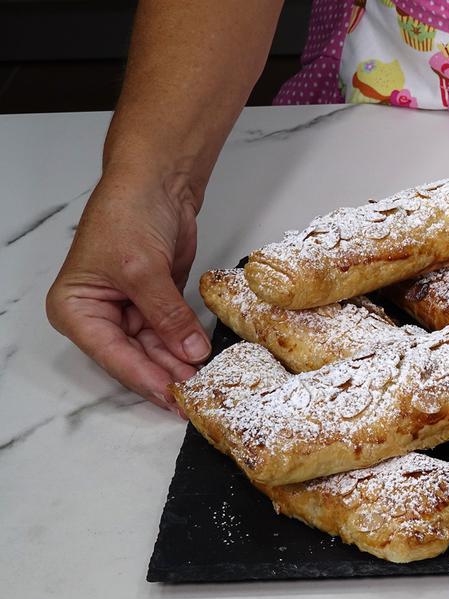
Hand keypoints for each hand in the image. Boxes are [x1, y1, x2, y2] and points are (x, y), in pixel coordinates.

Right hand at [46, 168, 208, 411]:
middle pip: (133, 357)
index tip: (171, 396)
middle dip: (164, 375)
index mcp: (76, 308)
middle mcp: (98, 315)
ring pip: (155, 350)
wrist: (157, 182)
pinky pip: (171, 333)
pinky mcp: (156, 303)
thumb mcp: (143, 270)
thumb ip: (167, 315)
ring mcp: (129, 310)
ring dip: (179, 365)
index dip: (143, 377)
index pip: (111, 354)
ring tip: (206, 385)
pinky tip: (205, 361)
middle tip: (195, 399)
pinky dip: (186, 345)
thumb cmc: (129, 214)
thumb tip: (190, 352)